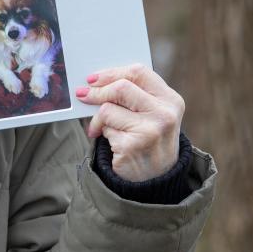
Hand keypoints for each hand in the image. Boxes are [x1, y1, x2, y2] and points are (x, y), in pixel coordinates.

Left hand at [77, 63, 183, 181]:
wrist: (154, 179)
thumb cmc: (147, 138)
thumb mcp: (150, 113)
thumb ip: (132, 95)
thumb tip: (94, 82)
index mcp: (171, 100)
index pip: (138, 72)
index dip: (111, 73)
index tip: (92, 78)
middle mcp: (165, 114)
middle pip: (121, 87)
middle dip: (97, 91)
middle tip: (82, 95)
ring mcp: (151, 131)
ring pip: (108, 109)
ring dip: (98, 118)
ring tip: (103, 128)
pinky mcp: (133, 146)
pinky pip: (105, 129)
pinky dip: (101, 133)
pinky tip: (111, 142)